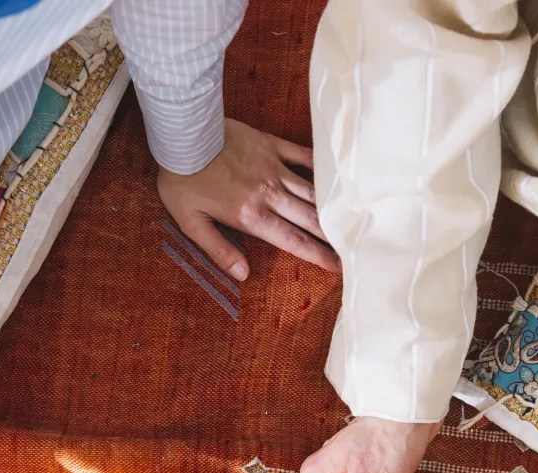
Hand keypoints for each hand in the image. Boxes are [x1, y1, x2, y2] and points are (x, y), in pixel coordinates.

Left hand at [156, 119, 340, 279]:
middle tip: (356, 248)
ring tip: (354, 218)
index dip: (318, 255)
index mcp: (252, 216)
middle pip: (310, 219)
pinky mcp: (270, 145)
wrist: (181, 134)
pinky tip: (335, 177)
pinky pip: (302, 157)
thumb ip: (219, 250)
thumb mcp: (191, 223)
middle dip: (334, 236)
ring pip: (312, 191)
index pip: (293, 240)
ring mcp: (273, 167)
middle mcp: (269, 193)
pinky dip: (320, 168)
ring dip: (333, 206)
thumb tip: (242, 274)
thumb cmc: (182, 180)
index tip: (339, 267)